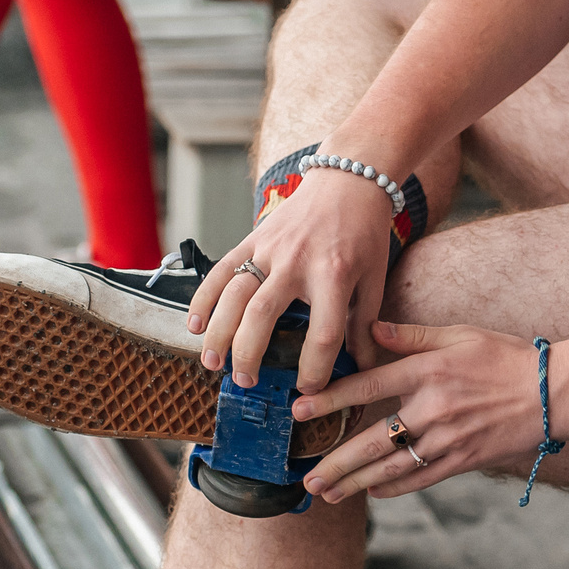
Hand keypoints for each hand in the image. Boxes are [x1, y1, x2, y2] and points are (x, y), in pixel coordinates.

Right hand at [188, 166, 398, 392]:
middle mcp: (296, 261)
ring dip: (218, 332)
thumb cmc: (363, 232)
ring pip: (233, 294)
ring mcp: (269, 248)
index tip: (309, 388)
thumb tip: (363, 368)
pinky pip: (221, 270)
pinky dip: (203, 298)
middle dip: (249, 354)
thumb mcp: (374, 278)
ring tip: (212, 363)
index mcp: (334, 274)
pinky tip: (193, 325)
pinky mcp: (252, 238)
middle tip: (245, 381)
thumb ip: (365, 323)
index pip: (323, 333)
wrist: (347, 180)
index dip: (315, 369)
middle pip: (263, 315)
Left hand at [289, 323, 544, 501]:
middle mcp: (432, 408)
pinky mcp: (463, 460)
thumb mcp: (458, 334)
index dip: (329, 400)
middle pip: (371, 439)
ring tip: (326, 492)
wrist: (552, 391)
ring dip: (354, 482)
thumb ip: (411, 335)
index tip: (297, 411)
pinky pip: (420, 478)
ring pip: (391, 466)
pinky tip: (371, 492)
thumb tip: (370, 328)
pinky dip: (393, 487)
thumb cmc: (505, 357)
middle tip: (305, 475)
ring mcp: (447, 438)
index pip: (366, 386)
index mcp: (427, 371)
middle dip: (334, 461)